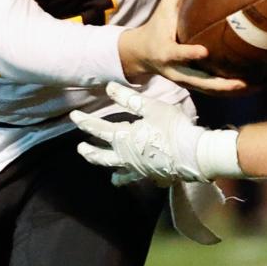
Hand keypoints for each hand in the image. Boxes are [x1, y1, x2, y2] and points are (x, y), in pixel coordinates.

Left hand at [72, 82, 209, 186]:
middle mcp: (126, 156)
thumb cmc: (171, 127)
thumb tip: (108, 87)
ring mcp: (138, 169)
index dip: (85, 122)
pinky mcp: (152, 176)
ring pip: (118, 171)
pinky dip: (133, 178)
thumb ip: (129, 98)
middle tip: (81, 148)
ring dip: (110, 169)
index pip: (99, 129)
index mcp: (123, 138)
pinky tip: (137, 177)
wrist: (192, 154)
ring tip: (110, 177)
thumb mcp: (151, 107)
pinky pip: (138, 178)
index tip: (74, 116)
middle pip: (102, 156)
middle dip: (90, 152)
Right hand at [118, 0, 247, 94]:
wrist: (141, 54)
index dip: (189, 54)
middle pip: (197, 81)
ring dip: (225, 90)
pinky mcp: (188, 84)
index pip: (177, 54)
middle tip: (239, 83)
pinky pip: (207, 89)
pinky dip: (223, 88)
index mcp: (165, 51)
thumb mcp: (163, 7)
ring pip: (205, 89)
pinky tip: (243, 84)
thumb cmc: (156, 26)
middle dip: (217, 85)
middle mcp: (174, 70)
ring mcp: (182, 79)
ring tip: (247, 85)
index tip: (204, 51)